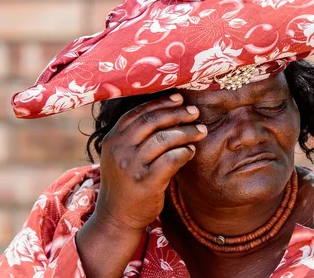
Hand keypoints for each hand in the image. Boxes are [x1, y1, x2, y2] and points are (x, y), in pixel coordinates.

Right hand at [93, 93, 206, 231]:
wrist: (117, 216)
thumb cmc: (126, 181)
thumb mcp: (121, 154)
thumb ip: (137, 135)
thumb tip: (169, 111)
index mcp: (113, 138)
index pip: (138, 112)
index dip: (161, 103)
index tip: (179, 98)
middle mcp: (120, 149)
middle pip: (152, 121)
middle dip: (177, 113)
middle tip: (195, 112)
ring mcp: (132, 165)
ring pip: (165, 138)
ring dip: (186, 132)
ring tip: (200, 131)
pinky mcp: (147, 182)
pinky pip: (171, 159)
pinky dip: (184, 152)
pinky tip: (191, 151)